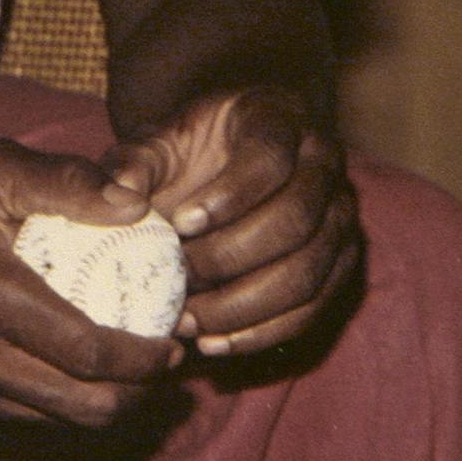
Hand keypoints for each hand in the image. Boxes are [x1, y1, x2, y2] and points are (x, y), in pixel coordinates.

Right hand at [0, 141, 182, 426]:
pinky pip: (20, 416)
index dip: (143, 358)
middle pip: (81, 406)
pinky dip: (59, 401)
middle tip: (165, 360)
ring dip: (103, 402)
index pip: (86, 353)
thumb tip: (137, 202)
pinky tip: (73, 365)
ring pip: (55, 422)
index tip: (174, 339)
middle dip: (138, 394)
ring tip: (129, 365)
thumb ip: (65, 181)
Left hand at [105, 89, 359, 357]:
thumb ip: (135, 161)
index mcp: (280, 118)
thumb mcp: (157, 141)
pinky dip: (264, 331)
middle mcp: (323, 164)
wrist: (218, 162)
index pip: (270, 157)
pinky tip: (215, 342)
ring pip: (310, 272)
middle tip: (179, 278)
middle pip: (297, 219)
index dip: (229, 195)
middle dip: (233, 257)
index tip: (181, 223)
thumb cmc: (186, 149)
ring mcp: (340, 216)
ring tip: (190, 320)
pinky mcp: (340, 264)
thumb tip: (121, 195)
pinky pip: (314, 309)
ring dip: (247, 306)